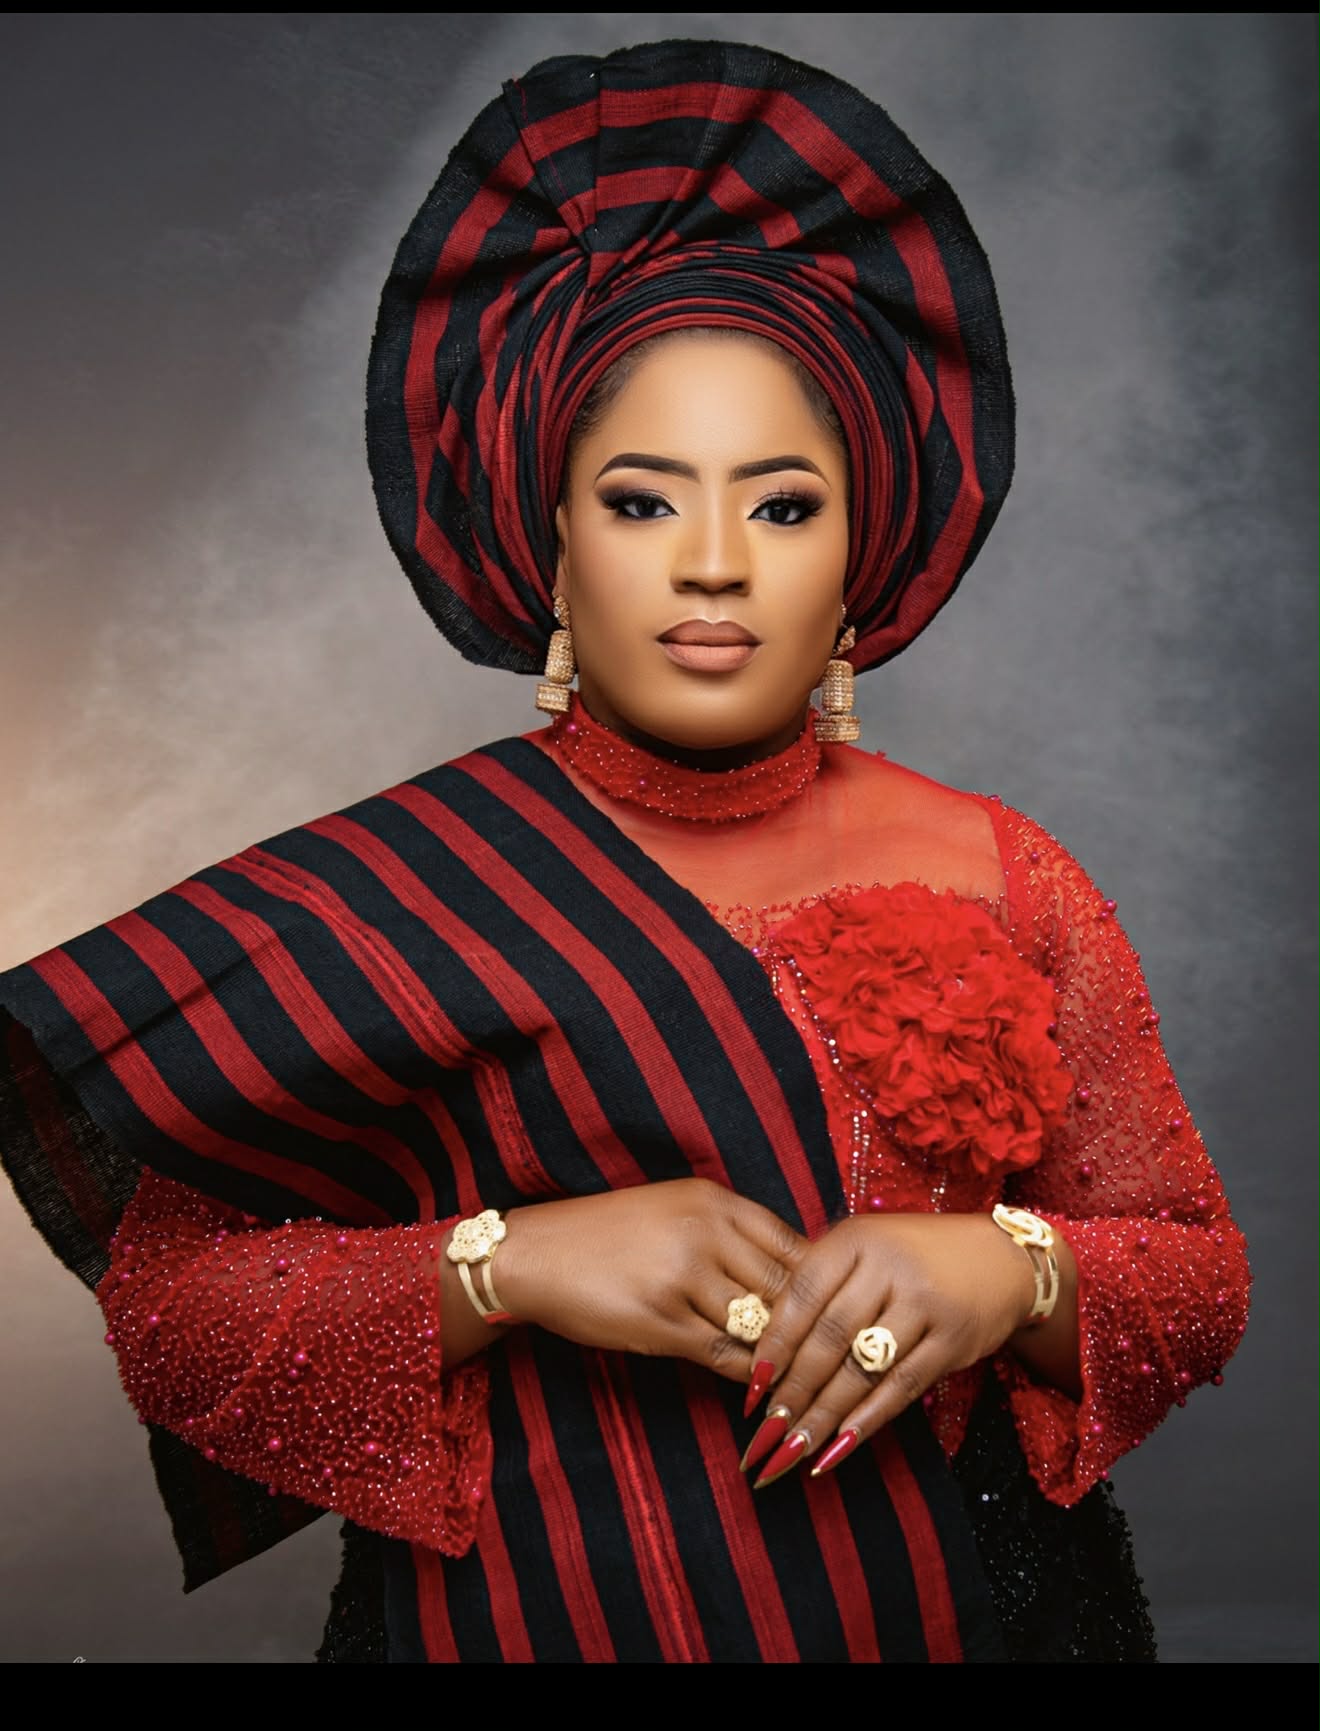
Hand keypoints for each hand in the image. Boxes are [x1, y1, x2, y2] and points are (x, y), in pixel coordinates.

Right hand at [492, 1179, 808, 1385]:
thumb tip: (796, 1274)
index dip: (821, 1286)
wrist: (538, 1254)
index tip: (836, 1314)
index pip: (794, 1247)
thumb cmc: (612, 1234)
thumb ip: (732, 1234)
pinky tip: (760, 1389)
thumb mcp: (676, 1211)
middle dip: (809, 1329)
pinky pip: (725, 1356)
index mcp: (715, 1202)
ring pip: (759, 1327)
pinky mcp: (661, 1321)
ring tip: (805, 1383)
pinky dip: (748, 1376)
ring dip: (782, 1359)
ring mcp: (683, 1278)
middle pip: (785, 1290)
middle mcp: (706, 1233)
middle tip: (833, 1360)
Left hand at [740, 1211, 1038, 1485]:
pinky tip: (839, 1447)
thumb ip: (823, 1282)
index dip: (774, 1343)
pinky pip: (901, 1388)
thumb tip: (768, 1349)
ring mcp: (925, 1304)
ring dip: (824, 1416)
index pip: (803, 1294)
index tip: (754, 1386)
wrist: (1003, 1258)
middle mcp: (889, 1267)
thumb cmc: (916, 1255)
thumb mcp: (867, 1247)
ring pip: (862, 1369)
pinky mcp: (953, 1340)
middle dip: (794, 1390)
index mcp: (856, 1239)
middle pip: (829, 1337)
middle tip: (767, 1430)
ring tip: (793, 1450)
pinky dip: (867, 1421)